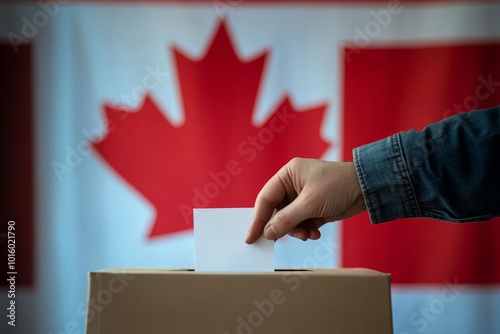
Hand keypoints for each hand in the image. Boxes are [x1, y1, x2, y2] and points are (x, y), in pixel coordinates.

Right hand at [246, 158, 366, 242]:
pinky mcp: (315, 208)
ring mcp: (304, 197)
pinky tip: (315, 234)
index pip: (266, 198)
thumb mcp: (310, 203)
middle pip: (277, 211)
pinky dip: (306, 230)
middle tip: (277, 241)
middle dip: (281, 227)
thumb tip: (268, 232)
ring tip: (307, 235)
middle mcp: (293, 184)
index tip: (251, 238)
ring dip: (296, 230)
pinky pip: (302, 223)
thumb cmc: (338, 186)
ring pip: (289, 220)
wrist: (369, 188)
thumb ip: (287, 219)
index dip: (258, 219)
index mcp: (288, 174)